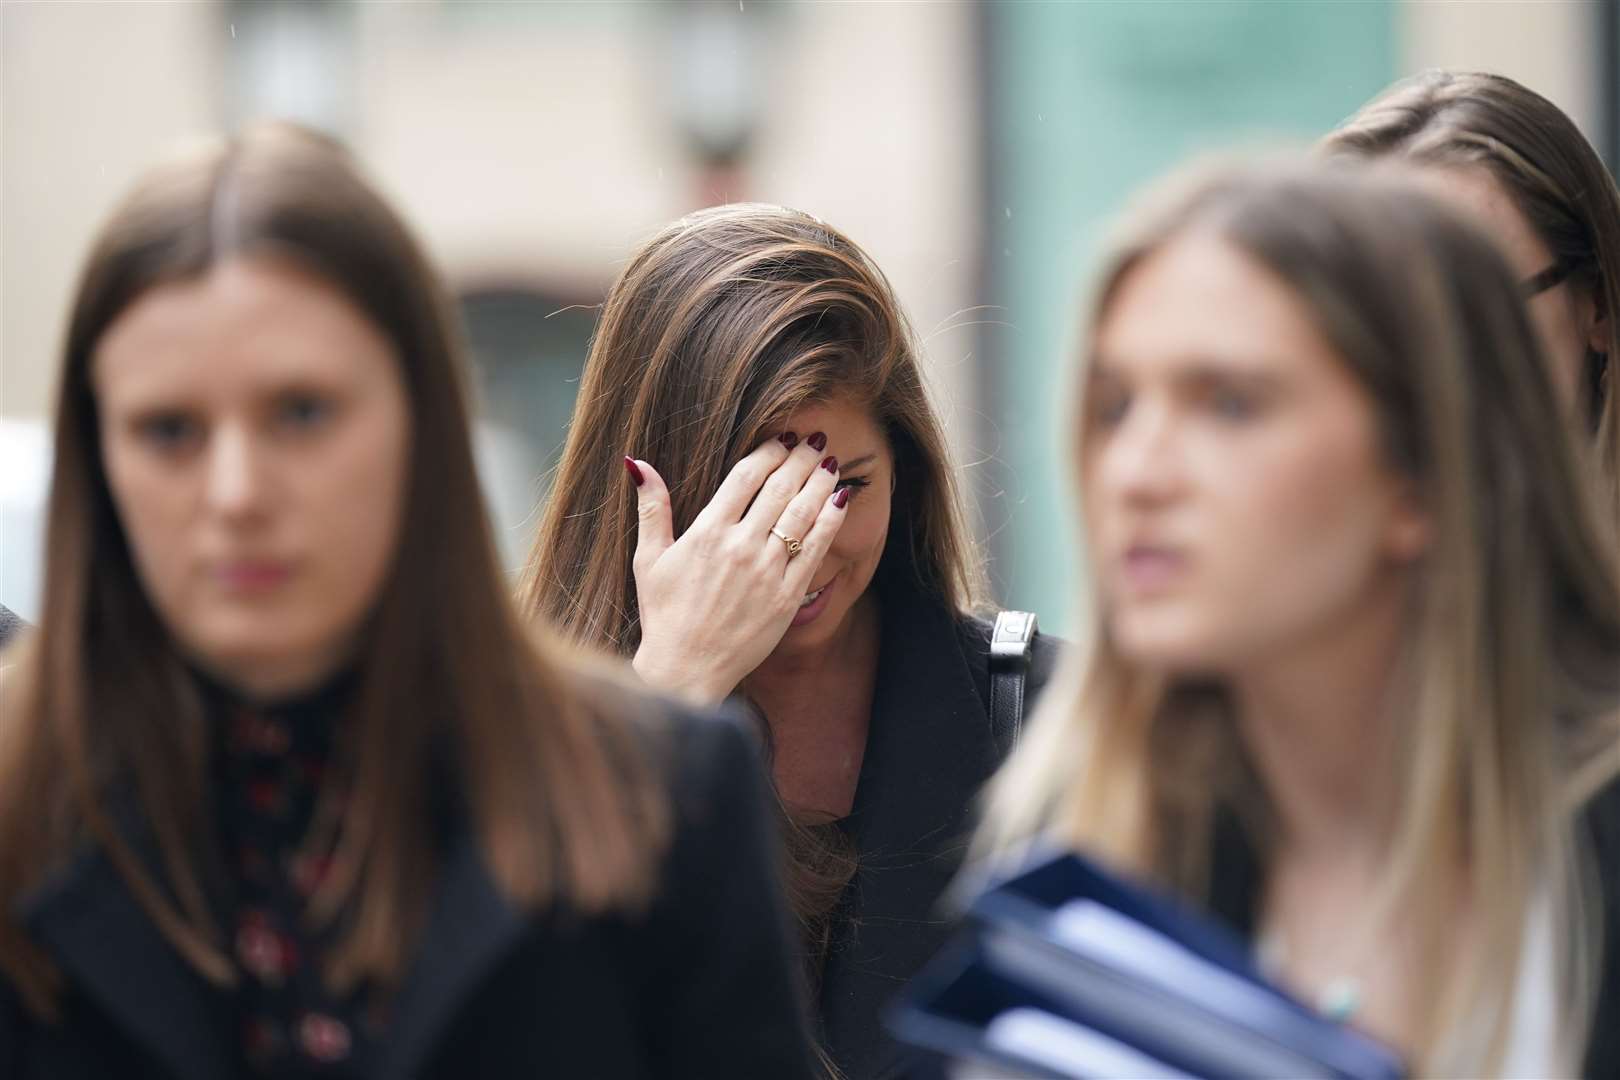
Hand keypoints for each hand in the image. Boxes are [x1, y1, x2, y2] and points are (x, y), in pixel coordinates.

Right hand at [626, 432, 849, 704]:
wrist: (687, 668)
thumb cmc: (664, 615)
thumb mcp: (649, 559)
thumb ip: (651, 508)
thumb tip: (636, 463)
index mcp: (707, 532)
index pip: (746, 476)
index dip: (769, 452)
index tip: (783, 439)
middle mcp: (740, 546)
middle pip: (780, 488)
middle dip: (801, 459)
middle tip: (815, 442)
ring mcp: (767, 571)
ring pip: (802, 513)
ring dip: (820, 483)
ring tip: (831, 463)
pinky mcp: (788, 596)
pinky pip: (816, 550)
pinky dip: (830, 521)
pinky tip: (840, 501)